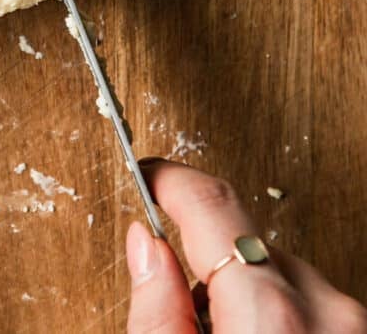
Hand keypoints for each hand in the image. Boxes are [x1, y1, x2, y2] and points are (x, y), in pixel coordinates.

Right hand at [126, 159, 366, 332]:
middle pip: (246, 241)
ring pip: (280, 272)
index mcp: (271, 317)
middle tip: (183, 314)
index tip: (148, 174)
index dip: (170, 180)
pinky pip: (313, 304)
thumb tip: (146, 245)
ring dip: (247, 294)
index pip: (212, 203)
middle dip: (208, 261)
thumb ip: (155, 311)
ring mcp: (353, 325)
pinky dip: (282, 318)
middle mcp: (327, 311)